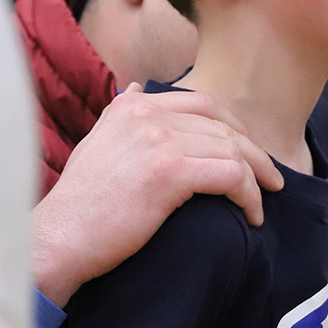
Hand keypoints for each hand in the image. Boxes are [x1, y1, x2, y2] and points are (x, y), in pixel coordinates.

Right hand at [31, 83, 282, 304]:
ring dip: (256, 177)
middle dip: (253, 151)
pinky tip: (250, 214)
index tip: (249, 151)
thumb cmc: (80, 204)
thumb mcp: (96, 143)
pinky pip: (230, 175)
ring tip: (264, 199)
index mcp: (132, 106)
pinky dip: (249, 194)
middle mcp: (146, 114)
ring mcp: (158, 140)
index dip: (234, 126)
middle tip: (270, 177)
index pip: (202, 104)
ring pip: (232, 149)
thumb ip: (120, 115)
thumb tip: (134, 87)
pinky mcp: (169, 172)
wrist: (58, 240)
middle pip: (222, 124)